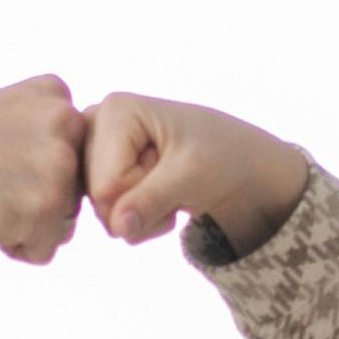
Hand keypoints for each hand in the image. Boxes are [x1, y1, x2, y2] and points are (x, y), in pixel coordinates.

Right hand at [0, 75, 87, 263]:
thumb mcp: (4, 114)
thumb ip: (47, 131)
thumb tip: (84, 172)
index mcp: (56, 93)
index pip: (75, 153)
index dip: (34, 169)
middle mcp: (66, 121)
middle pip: (75, 189)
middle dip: (37, 200)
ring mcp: (59, 165)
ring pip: (65, 222)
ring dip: (28, 225)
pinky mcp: (47, 207)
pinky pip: (45, 251)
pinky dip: (15, 248)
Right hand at [83, 92, 312, 257]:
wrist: (241, 163)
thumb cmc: (224, 157)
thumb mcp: (191, 176)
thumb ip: (150, 200)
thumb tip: (118, 228)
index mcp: (115, 109)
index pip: (107, 184)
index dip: (143, 191)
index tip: (174, 168)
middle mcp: (96, 124)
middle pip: (100, 198)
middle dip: (142, 203)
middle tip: (175, 180)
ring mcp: (97, 149)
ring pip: (104, 212)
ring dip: (145, 213)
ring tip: (172, 187)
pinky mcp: (102, 172)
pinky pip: (110, 216)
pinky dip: (141, 218)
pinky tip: (162, 195)